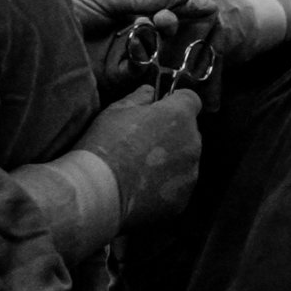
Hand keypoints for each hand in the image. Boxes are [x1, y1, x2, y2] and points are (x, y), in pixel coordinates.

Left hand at [72, 0, 216, 96]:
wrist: (33, 38)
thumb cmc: (64, 12)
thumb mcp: (104, 1)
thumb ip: (140, 0)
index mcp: (126, 15)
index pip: (162, 10)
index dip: (185, 9)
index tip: (208, 6)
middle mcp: (128, 37)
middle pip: (163, 32)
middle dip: (172, 22)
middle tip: (168, 18)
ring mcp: (122, 58)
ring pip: (155, 50)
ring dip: (157, 37)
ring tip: (153, 25)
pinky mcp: (113, 79)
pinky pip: (137, 70)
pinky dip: (143, 57)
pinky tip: (138, 44)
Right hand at [73, 84, 202, 230]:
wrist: (97, 191)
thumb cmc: (105, 144)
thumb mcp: (116, 111)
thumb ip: (139, 97)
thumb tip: (151, 91)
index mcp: (179, 115)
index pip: (191, 100)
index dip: (176, 103)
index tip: (161, 109)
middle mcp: (193, 142)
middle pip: (190, 132)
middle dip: (174, 134)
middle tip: (144, 144)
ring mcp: (191, 173)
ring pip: (186, 160)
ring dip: (171, 161)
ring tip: (141, 170)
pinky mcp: (182, 199)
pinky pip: (178, 187)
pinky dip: (166, 187)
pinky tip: (142, 190)